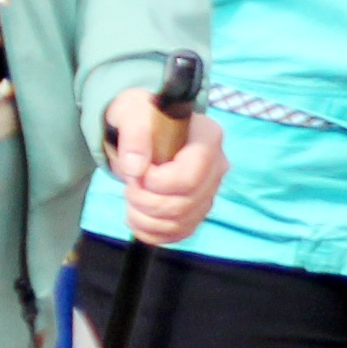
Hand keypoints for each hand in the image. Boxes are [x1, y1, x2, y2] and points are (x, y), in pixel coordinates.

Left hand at [102, 94, 226, 244]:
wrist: (144, 127)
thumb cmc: (143, 117)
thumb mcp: (133, 114)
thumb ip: (134, 137)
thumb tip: (136, 168)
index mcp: (208, 139)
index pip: (189, 177)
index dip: (157, 183)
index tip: (136, 171)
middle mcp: (216, 167)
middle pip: (185, 204)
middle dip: (146, 202)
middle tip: (129, 186)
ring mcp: (209, 191)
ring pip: (181, 222)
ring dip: (146, 219)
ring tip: (131, 201)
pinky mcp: (197, 210)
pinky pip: (180, 233)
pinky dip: (153, 233)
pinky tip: (138, 218)